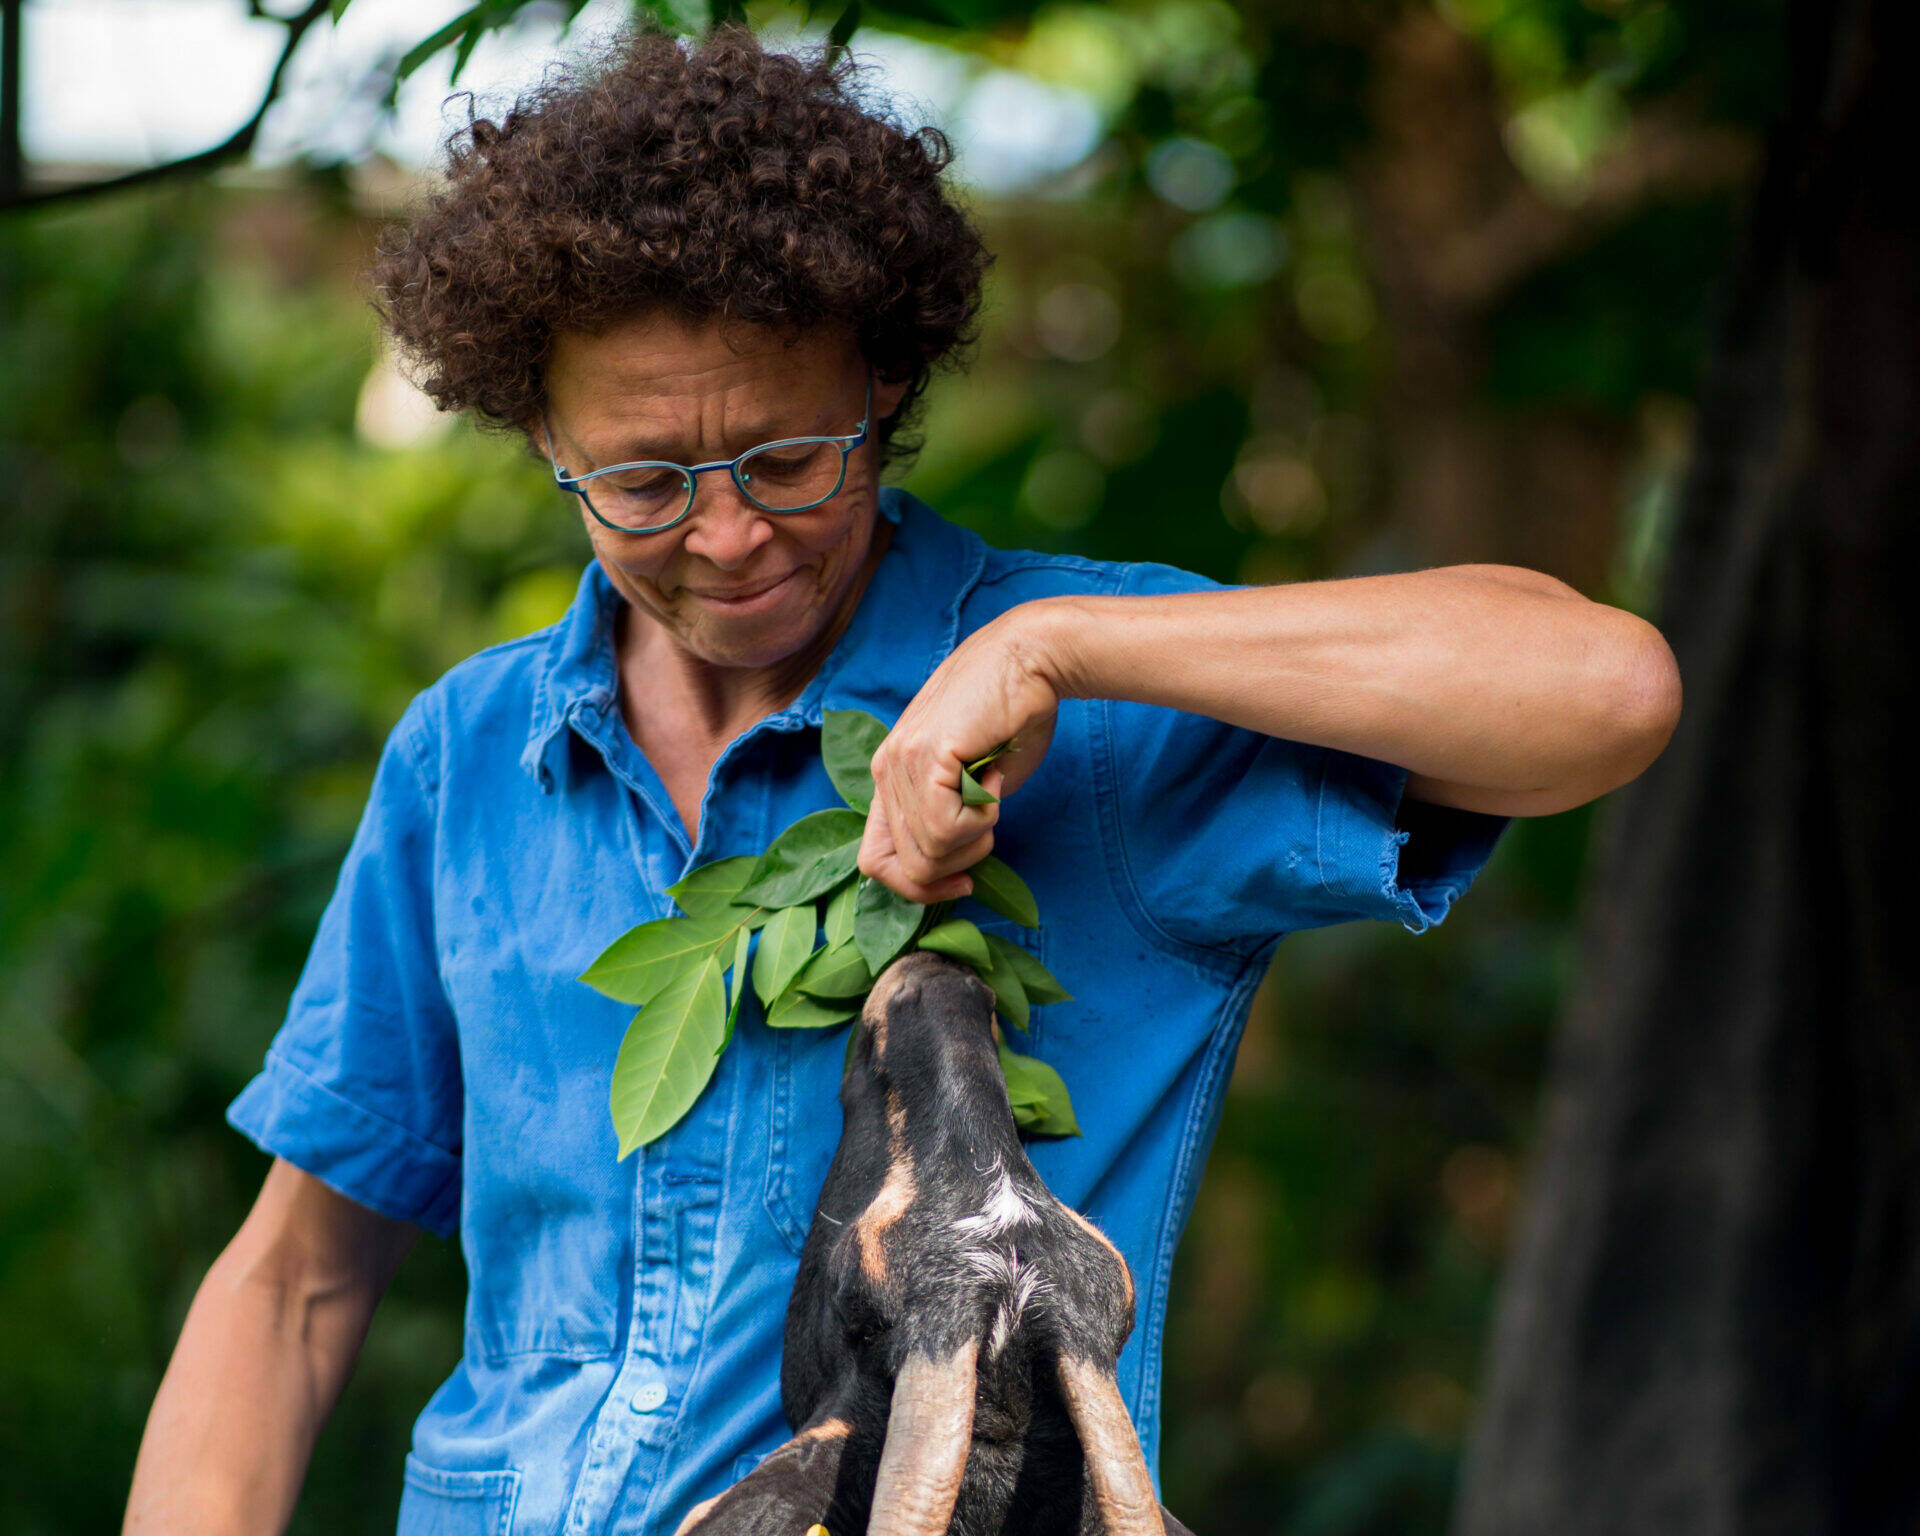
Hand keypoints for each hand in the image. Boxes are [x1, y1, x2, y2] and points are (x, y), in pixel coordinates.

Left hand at [857, 605, 1065, 902]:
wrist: (1030, 660)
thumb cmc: (1012, 719)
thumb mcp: (974, 785)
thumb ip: (950, 820)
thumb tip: (946, 870)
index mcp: (889, 779)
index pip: (875, 862)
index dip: (918, 888)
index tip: (963, 880)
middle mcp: (883, 771)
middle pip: (905, 868)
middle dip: (958, 864)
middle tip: (989, 822)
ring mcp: (899, 762)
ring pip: (928, 853)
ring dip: (976, 838)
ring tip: (993, 789)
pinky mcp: (924, 755)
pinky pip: (946, 828)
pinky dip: (982, 819)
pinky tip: (993, 777)